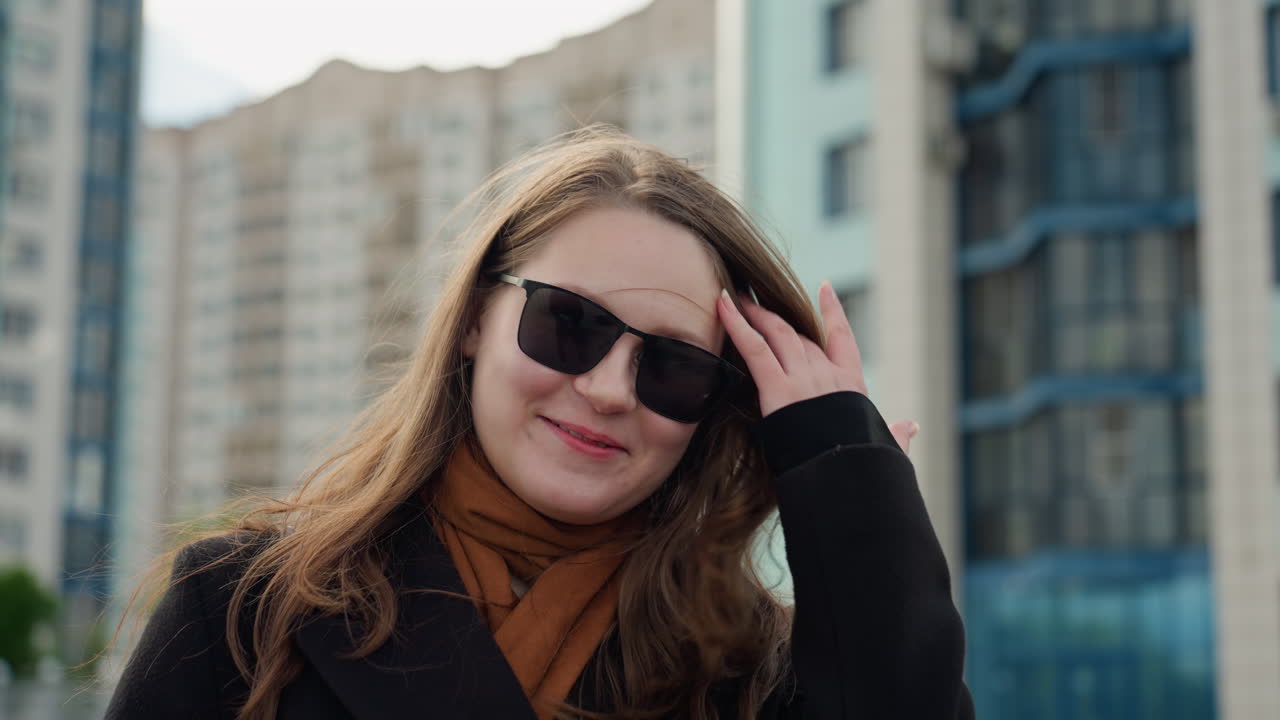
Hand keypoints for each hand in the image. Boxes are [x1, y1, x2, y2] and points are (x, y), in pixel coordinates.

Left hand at [716, 281, 919, 453]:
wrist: (847, 478)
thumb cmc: (864, 468)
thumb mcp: (884, 448)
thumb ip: (896, 433)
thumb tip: (911, 426)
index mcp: (851, 386)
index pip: (842, 338)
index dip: (832, 311)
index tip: (824, 288)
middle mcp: (827, 375)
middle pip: (800, 336)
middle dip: (777, 317)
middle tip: (756, 298)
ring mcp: (803, 379)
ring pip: (777, 333)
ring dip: (754, 313)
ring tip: (734, 296)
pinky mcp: (778, 389)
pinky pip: (754, 347)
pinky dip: (736, 323)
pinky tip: (722, 303)